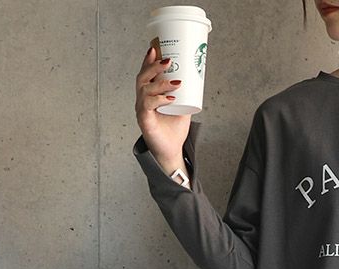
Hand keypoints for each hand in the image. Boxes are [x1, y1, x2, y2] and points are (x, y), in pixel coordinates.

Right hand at [135, 45, 191, 167]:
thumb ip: (186, 93)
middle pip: (142, 77)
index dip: (148, 60)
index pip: (145, 74)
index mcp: (149, 95)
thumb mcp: (183, 106)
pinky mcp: (144, 120)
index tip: (155, 47)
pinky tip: (170, 98)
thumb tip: (196, 78)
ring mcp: (142, 110)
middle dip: (153, 66)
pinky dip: (159, 99)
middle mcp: (142, 100)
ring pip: (145, 89)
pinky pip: (147, 105)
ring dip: (160, 82)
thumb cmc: (174, 130)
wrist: (171, 151)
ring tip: (175, 82)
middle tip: (168, 61)